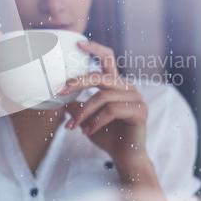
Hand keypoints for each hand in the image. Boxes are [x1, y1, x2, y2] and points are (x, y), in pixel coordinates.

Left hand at [59, 40, 148, 174]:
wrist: (125, 156)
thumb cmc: (107, 135)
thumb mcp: (87, 119)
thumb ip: (76, 107)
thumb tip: (60, 100)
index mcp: (115, 84)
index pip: (108, 59)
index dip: (95, 49)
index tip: (79, 44)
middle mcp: (127, 87)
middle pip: (100, 77)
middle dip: (78, 82)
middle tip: (60, 91)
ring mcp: (135, 98)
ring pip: (103, 96)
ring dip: (84, 112)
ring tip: (74, 126)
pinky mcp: (140, 112)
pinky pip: (113, 110)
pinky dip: (96, 121)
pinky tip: (88, 131)